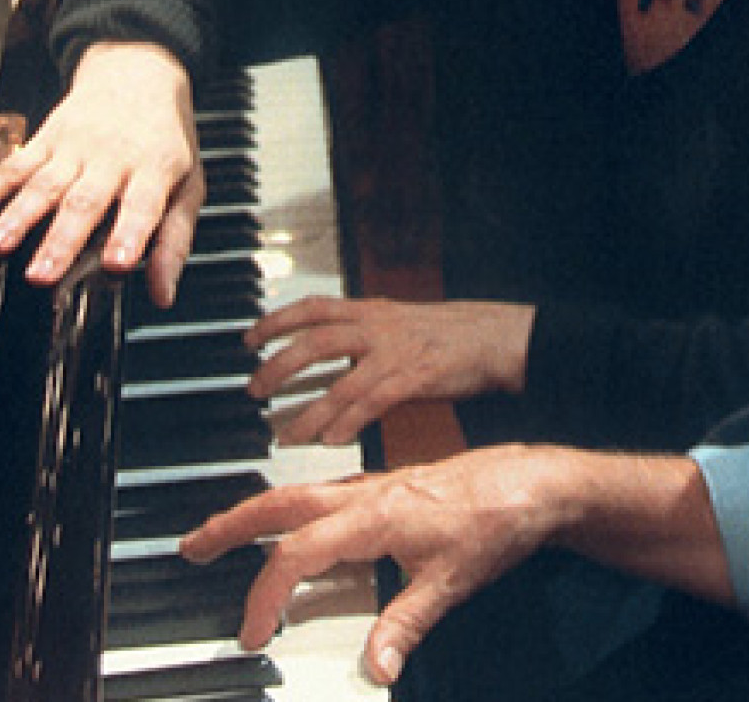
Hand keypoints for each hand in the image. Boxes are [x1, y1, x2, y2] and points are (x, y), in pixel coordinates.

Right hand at [0, 41, 203, 304]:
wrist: (138, 71)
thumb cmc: (165, 141)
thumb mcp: (188, 185)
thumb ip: (174, 242)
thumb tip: (163, 295)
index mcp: (153, 169)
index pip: (143, 205)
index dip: (130, 235)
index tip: (116, 264)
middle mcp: (111, 158)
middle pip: (83, 201)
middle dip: (60, 240)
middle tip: (41, 275)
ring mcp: (74, 147)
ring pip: (41, 185)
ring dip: (16, 218)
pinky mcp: (45, 139)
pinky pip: (12, 166)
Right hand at [180, 445, 566, 683]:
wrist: (536, 482)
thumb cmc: (498, 521)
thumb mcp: (451, 582)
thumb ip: (405, 626)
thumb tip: (372, 667)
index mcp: (374, 517)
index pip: (297, 556)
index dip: (267, 596)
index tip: (252, 632)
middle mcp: (368, 495)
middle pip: (280, 505)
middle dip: (231, 526)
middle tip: (192, 547)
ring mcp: (378, 487)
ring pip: (301, 493)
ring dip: (258, 511)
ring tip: (227, 532)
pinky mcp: (391, 487)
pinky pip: (327, 493)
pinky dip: (296, 507)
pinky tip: (297, 523)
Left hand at [248, 298, 534, 446]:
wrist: (499, 337)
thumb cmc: (451, 334)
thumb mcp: (402, 321)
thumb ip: (366, 333)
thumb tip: (331, 352)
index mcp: (373, 310)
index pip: (314, 307)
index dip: (277, 320)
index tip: (249, 338)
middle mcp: (380, 327)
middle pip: (315, 342)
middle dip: (278, 366)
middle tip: (254, 390)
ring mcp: (398, 353)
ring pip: (341, 382)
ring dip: (307, 412)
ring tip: (284, 436)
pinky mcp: (417, 378)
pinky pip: (374, 403)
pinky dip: (349, 423)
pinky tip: (330, 441)